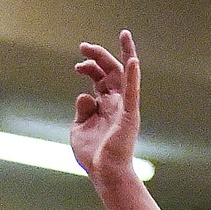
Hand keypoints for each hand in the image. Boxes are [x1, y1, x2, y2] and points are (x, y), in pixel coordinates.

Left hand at [71, 31, 141, 186]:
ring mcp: (124, 107)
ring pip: (125, 75)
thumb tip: (84, 94)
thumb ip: (81, 110)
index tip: (77, 65)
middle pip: (110, 71)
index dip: (89, 67)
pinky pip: (132, 93)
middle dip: (98, 56)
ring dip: (122, 54)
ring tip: (123, 35)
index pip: (100, 78)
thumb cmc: (93, 155)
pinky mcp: (129, 115)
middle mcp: (116, 102)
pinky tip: (132, 61)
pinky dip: (132, 76)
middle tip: (82, 46)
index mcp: (104, 105)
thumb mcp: (79, 129)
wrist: (104, 174)